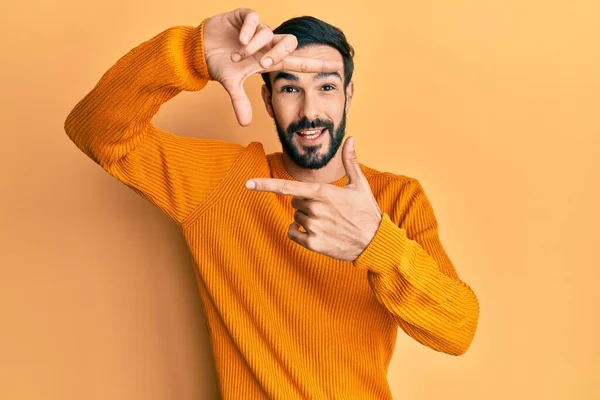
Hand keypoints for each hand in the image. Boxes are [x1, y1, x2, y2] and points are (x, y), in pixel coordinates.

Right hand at [203, 8, 343, 125]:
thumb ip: (240, 101)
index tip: (334, 66)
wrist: (199, 48)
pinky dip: (249, 31)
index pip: (296, 62)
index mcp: (268, 59)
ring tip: (237, 55)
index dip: (314, 64)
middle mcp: (266, 43)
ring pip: (269, 34)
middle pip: (289, 43)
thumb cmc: (219, 63)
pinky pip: (255, 20)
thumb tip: (245, 124)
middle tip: (262, 64)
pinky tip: (239, 40)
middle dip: (279, 53)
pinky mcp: (244, 17)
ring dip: (254, 46)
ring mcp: (256, 30)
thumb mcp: (231, 84)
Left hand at [245, 137, 382, 261]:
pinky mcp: (314, 244)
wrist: (375, 242)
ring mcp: (314, 227)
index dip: (265, 185)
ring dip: (307, 219)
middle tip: (328, 209)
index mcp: (323, 192)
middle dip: (306, 203)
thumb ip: (350, 161)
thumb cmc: (366, 212)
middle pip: (295, 201)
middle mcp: (316, 209)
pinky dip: (300, 233)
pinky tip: (319, 234)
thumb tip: (351, 138)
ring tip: (329, 222)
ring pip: (296, 217)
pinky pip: (293, 233)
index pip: (287, 187)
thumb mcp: (360, 184)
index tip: (247, 183)